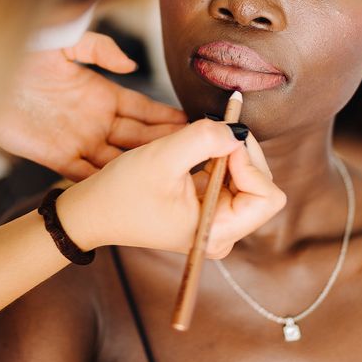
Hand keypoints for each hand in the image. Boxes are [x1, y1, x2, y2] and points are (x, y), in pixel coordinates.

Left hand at [0, 32, 186, 178]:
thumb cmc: (24, 50)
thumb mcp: (66, 41)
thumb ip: (100, 48)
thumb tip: (132, 66)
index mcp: (102, 93)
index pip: (143, 108)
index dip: (165, 117)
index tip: (193, 124)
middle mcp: (95, 119)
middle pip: (137, 137)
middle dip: (164, 146)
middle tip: (195, 155)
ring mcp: (77, 139)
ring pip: (118, 158)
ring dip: (141, 167)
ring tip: (170, 178)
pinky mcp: (55, 156)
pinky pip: (84, 173)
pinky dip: (103, 182)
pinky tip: (126, 192)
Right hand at [57, 119, 285, 255]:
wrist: (93, 210)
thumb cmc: (121, 193)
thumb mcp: (162, 158)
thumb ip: (203, 139)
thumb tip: (237, 129)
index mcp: (217, 232)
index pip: (267, 196)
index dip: (250, 164)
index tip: (221, 144)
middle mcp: (224, 230)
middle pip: (262, 183)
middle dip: (241, 153)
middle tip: (214, 131)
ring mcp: (218, 219)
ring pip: (249, 176)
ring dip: (229, 152)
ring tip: (198, 141)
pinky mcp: (210, 206)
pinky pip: (232, 175)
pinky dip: (219, 155)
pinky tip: (195, 150)